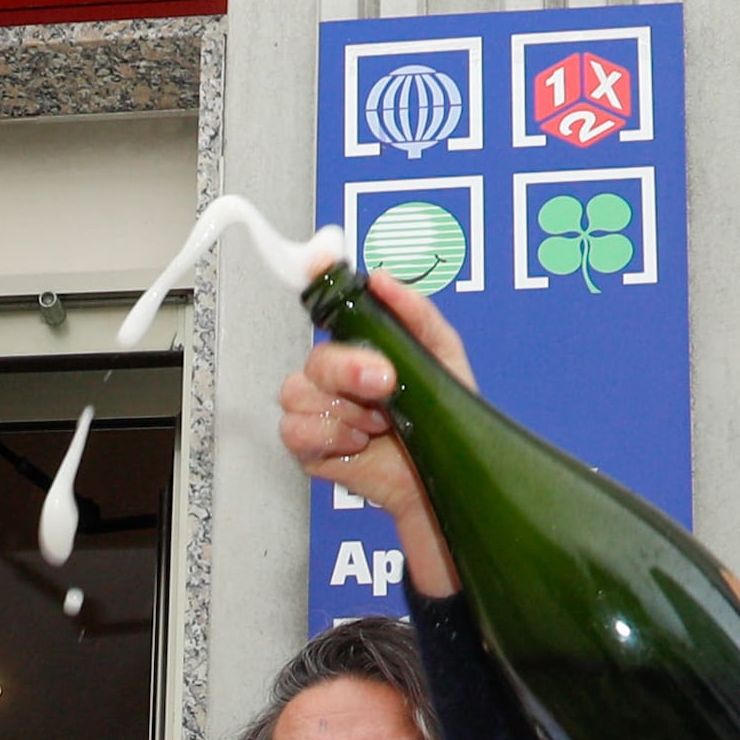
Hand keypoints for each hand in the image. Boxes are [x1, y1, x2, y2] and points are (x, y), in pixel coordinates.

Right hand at [277, 274, 470, 597]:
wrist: (441, 478)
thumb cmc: (442, 421)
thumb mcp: (443, 357)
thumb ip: (416, 314)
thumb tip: (382, 280)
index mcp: (362, 346)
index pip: (330, 307)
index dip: (316, 279)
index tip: (318, 261)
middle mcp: (336, 374)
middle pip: (317, 357)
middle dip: (350, 369)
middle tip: (384, 382)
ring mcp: (320, 409)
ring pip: (299, 393)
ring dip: (346, 411)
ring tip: (378, 424)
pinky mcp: (311, 446)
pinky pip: (297, 429)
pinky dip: (330, 436)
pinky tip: (358, 443)